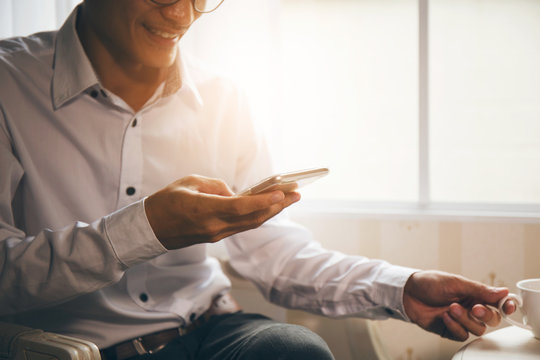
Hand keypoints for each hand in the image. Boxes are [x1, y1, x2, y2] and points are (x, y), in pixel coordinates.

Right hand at [144, 175, 299, 249]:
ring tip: (289, 199)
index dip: (263, 201)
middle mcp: (214, 226)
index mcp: (205, 210)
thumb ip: (216, 186)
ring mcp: (216, 235)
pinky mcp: (216, 237)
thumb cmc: (166, 201)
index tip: (281, 194)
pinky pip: (242, 227)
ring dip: (271, 212)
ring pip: (250, 224)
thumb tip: (235, 192)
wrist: (149, 229)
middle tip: (296, 194)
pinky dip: (258, 217)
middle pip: (253, 218)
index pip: (241, 207)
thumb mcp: (189, 182)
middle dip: (277, 206)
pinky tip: (268, 208)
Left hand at [403, 270, 515, 340]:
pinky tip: (445, 316)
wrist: (407, 292)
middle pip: (491, 319)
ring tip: (451, 308)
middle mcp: (470, 308)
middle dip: (486, 315)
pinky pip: (461, 335)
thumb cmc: (429, 283)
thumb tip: (504, 291)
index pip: (497, 303)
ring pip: (477, 329)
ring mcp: (460, 320)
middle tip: (475, 308)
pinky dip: (455, 326)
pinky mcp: (449, 330)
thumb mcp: (455, 282)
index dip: (506, 306)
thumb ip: (480, 290)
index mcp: (474, 294)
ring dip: (466, 320)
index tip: (508, 307)